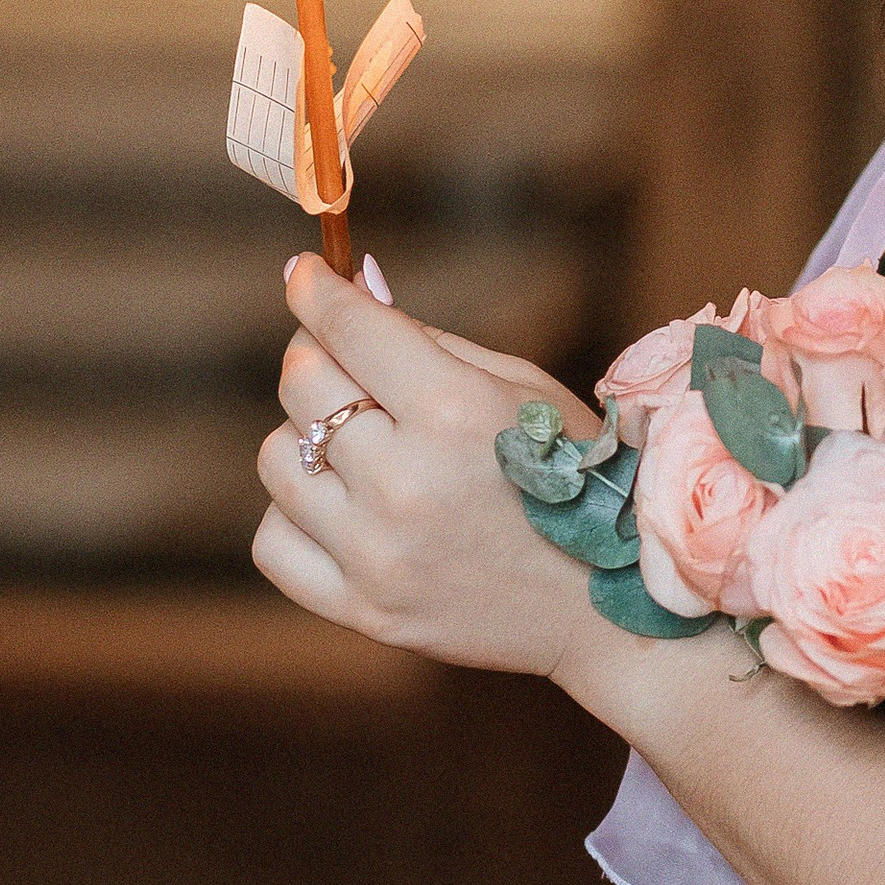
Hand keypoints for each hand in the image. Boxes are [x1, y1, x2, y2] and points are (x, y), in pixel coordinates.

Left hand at [252, 254, 597, 672]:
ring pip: (276, 457)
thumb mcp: (522, 388)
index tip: (304, 274)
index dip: (314, 289)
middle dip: (317, 355)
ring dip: (307, 437)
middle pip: (302, 383)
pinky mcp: (365, 610)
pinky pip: (273, 543)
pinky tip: (342, 506)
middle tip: (346, 360)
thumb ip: (429, 339)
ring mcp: (378, 552)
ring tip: (359, 445)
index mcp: (454, 410)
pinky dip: (296, 514)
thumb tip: (354, 285)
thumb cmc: (576, 477)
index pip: (348, 327)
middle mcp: (406, 480)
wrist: (610, 604)